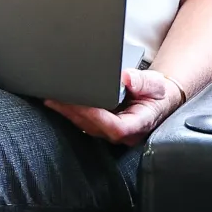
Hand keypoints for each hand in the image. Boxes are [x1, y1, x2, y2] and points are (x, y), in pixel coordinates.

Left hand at [44, 69, 180, 145]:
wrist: (158, 98)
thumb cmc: (157, 93)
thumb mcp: (154, 83)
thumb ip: (142, 81)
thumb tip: (126, 78)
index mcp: (139, 124)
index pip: (116, 127)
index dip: (98, 117)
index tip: (84, 104)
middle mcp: (124, 133)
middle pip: (95, 127)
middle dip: (76, 112)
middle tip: (59, 97)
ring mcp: (113, 132)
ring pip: (87, 127)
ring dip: (69, 113)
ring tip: (53, 99)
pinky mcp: (104, 128)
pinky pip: (85, 123)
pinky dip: (71, 112)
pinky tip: (58, 103)